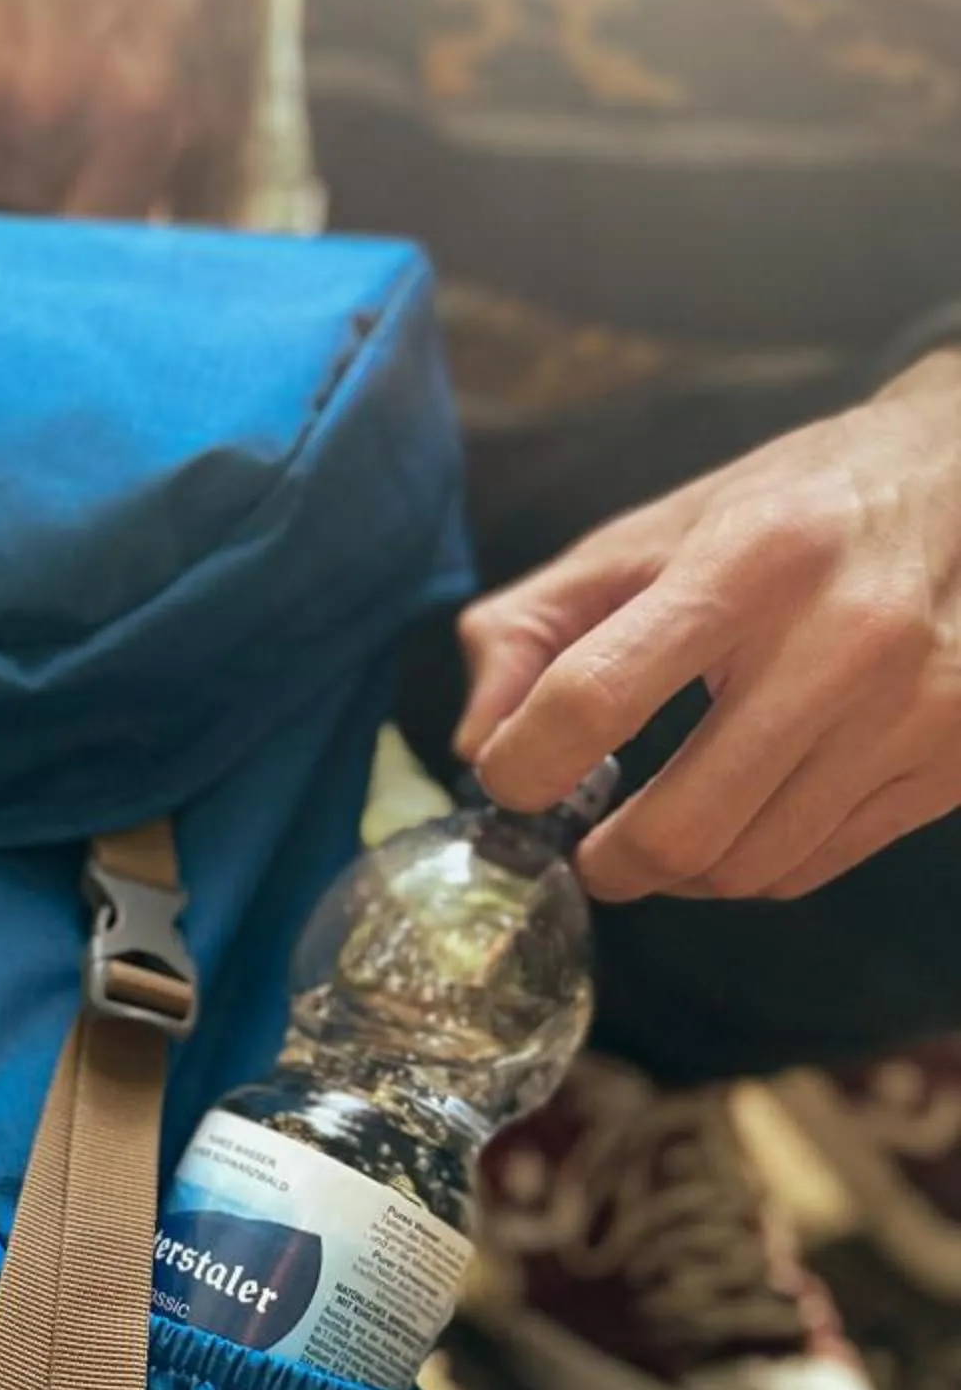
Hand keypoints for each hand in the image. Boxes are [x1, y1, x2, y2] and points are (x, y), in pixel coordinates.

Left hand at [455, 352, 960, 901]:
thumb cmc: (783, 514)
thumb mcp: (646, 537)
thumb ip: (532, 627)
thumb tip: (475, 746)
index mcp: (745, 561)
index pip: (591, 697)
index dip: (523, 765)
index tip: (511, 780)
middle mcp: (841, 638)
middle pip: (680, 824)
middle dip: (604, 859)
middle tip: (583, 847)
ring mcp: (911, 709)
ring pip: (748, 865)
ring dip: (674, 875)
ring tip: (651, 839)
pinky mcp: (953, 760)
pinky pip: (813, 866)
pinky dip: (746, 870)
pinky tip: (730, 827)